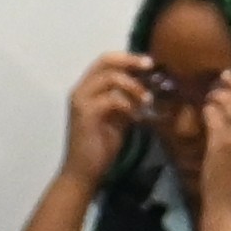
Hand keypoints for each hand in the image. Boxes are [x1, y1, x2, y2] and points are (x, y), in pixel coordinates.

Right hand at [63, 49, 151, 185]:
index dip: (127, 58)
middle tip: (150, 67)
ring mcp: (81, 100)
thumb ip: (127, 101)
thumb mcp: (118, 119)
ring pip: (110, 78)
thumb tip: (149, 88)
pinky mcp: (85, 114)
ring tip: (147, 100)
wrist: (84, 173)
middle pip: (105, 61)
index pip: (106, 61)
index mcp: (87, 88)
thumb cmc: (100, 147)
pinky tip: (137, 116)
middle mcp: (80, 89)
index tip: (149, 63)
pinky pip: (112, 99)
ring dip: (133, 86)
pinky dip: (128, 105)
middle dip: (130, 61)